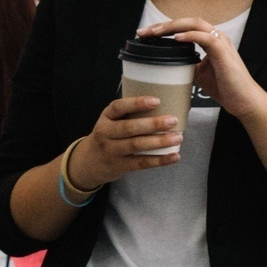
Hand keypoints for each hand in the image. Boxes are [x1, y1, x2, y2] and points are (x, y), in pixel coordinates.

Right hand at [70, 94, 186, 186]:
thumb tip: (169, 102)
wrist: (88, 162)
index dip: (137, 103)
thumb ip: (131, 113)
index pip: (118, 107)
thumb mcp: (112, 121)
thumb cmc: (109, 135)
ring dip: (159, 142)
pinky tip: (174, 156)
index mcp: (107, 117)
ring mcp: (111, 150)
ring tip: (178, 137)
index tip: (157, 101)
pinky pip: (140, 163)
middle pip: (129, 128)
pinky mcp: (119, 166)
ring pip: (135, 145)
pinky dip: (159, 160)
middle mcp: (106, 133)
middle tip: (173, 120)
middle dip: (153, 124)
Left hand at [145, 17, 266, 118]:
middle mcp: (216, 37)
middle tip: (143, 32)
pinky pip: (207, 38)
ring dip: (173, 27)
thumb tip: (167, 65)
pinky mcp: (224, 52)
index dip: (165, 28)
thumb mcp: (199, 73)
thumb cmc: (225, 87)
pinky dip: (191, 36)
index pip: (186, 27)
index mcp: (211, 40)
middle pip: (188, 21)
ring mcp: (221, 43)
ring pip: (196, 24)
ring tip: (155, 33)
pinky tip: (176, 39)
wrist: (243, 100)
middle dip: (164, 25)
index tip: (145, 34)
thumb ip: (187, 64)